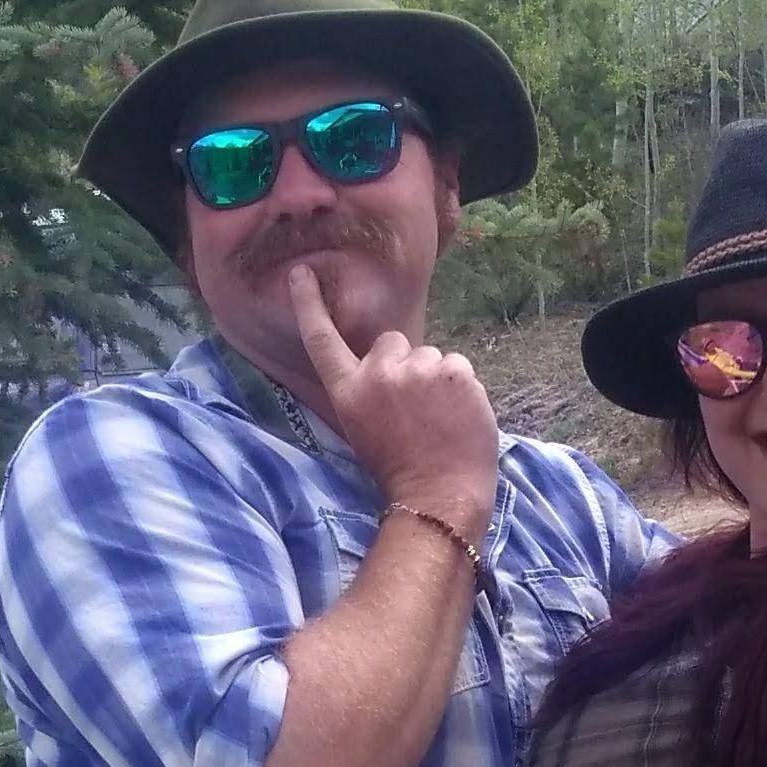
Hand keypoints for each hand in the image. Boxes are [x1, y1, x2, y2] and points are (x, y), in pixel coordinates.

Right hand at [283, 257, 499, 538]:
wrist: (439, 496)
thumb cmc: (402, 469)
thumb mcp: (363, 429)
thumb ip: (366, 390)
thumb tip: (385, 362)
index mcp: (349, 392)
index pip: (322, 339)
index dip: (310, 303)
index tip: (302, 270)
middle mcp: (377, 375)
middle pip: (391, 342)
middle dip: (404, 364)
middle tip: (416, 407)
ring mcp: (417, 370)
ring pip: (430, 356)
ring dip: (437, 379)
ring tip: (439, 419)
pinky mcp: (454, 371)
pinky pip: (460, 365)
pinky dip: (464, 388)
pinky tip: (458, 417)